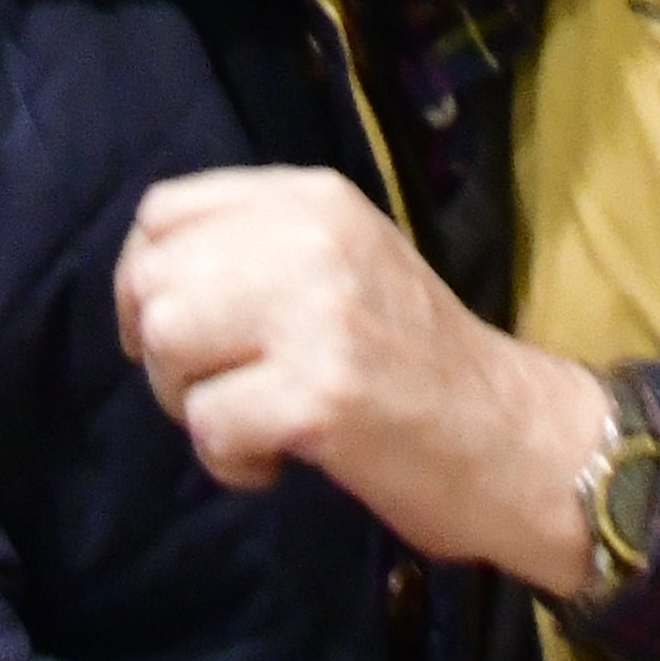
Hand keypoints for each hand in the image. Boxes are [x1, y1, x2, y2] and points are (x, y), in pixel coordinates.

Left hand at [113, 166, 608, 588]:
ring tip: (254, 423)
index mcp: (313, 198)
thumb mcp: (345, 260)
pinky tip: (279, 462)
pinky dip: (230, 462)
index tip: (182, 333)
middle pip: (154, 282)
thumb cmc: (417, 359)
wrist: (514, 438)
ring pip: (168, 346)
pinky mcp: (320, 395)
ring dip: (192, 406)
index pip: (163, 212)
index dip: (145, 280)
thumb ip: (258, 247)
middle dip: (164, 354)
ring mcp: (318, 314)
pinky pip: (209, 425)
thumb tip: (146, 279)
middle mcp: (312, 239)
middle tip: (223, 391)